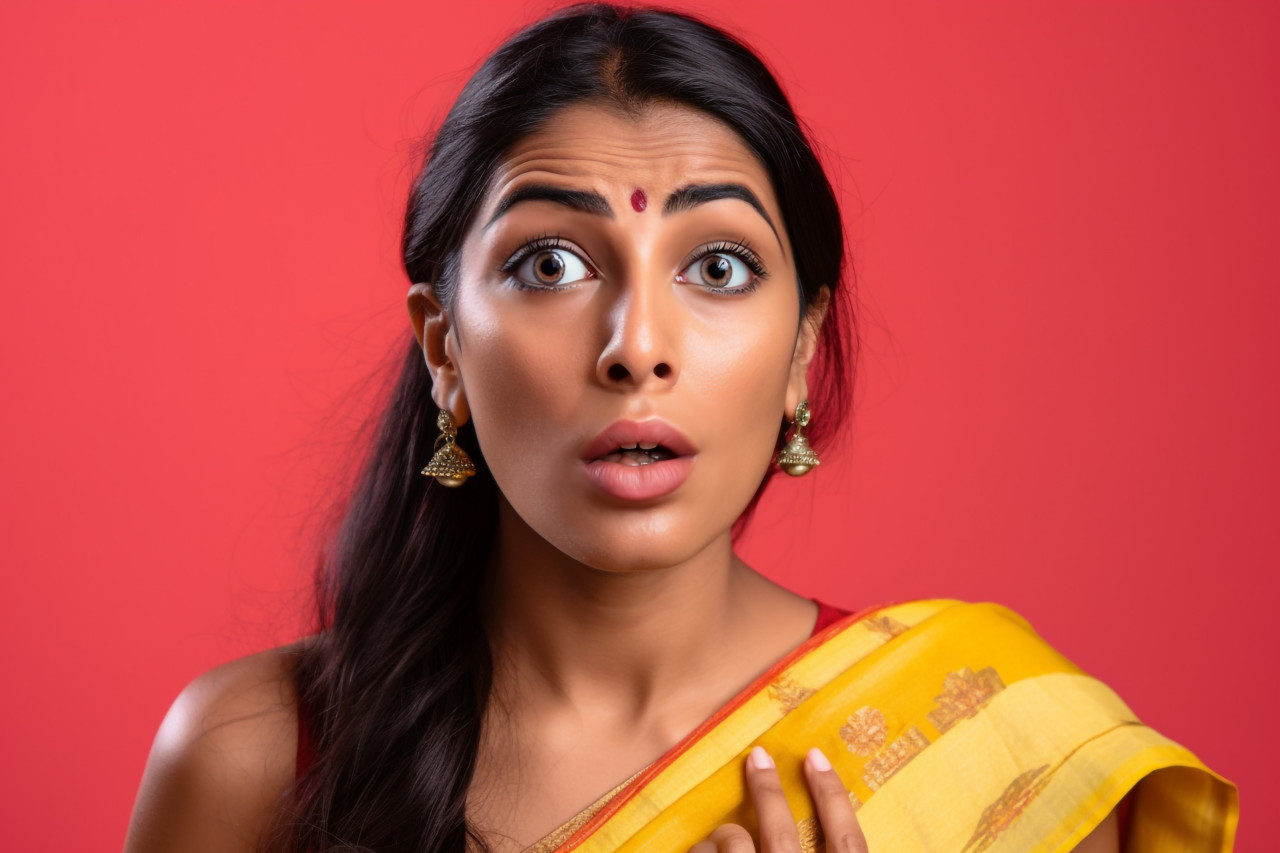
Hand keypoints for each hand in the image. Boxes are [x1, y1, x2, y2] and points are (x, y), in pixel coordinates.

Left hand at [689, 746, 867, 852]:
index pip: (849, 843)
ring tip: (712, 840)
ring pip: (736, 844)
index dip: (832, 796)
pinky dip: (699, 850)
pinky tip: (699, 851)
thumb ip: (826, 850)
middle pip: (781, 836)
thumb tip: (826, 824)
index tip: (814, 756)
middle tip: (757, 757)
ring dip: (721, 836)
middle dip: (767, 792)